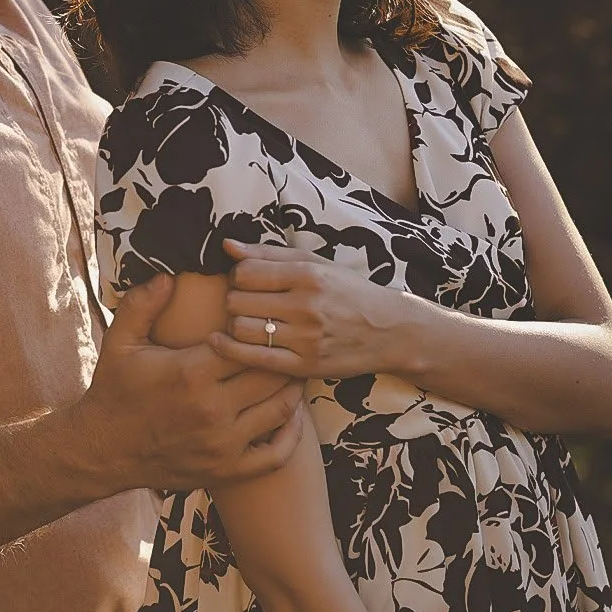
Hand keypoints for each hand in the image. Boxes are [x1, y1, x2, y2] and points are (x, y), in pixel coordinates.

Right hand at [81, 275, 304, 491]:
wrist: (103, 450)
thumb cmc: (114, 391)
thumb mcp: (120, 341)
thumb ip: (143, 304)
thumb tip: (168, 275)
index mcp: (190, 373)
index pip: (246, 343)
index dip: (258, 328)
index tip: (259, 318)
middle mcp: (212, 410)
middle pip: (270, 374)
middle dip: (281, 353)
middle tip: (287, 338)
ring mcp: (223, 444)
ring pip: (280, 409)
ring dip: (292, 386)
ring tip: (292, 366)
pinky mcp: (228, 470)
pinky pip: (276, 454)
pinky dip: (291, 432)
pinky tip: (290, 412)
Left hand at [212, 239, 410, 379]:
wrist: (391, 331)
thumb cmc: (348, 292)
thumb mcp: (315, 263)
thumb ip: (269, 254)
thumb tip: (227, 245)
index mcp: (308, 275)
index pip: (245, 272)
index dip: (236, 276)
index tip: (244, 281)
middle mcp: (306, 306)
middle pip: (238, 301)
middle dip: (233, 300)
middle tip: (244, 302)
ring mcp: (306, 338)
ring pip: (241, 329)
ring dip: (233, 324)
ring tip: (246, 321)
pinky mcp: (305, 366)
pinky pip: (253, 358)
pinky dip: (230, 349)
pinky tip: (219, 342)